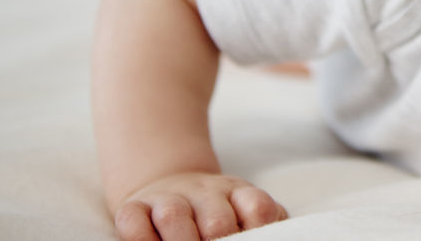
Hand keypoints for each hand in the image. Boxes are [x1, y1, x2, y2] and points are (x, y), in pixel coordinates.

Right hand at [113, 171, 287, 240]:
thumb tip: (288, 236)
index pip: (259, 210)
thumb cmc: (218, 213)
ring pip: (173, 215)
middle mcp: (205, 193)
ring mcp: (168, 198)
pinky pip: (132, 220)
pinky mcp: (135, 207)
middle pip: (217, 221)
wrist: (171, 185)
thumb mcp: (248, 211)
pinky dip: (139, 237)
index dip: (257, 232)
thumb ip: (265, 224)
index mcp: (239, 194)